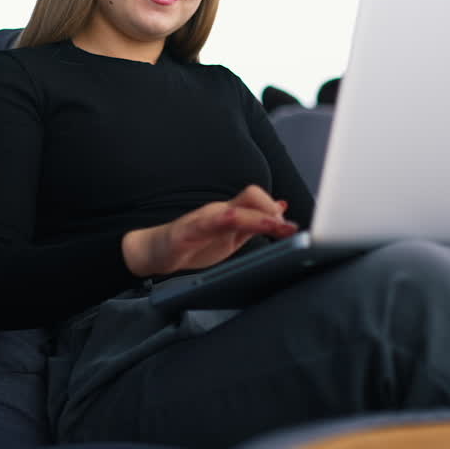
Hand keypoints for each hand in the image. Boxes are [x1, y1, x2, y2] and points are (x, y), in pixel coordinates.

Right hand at [122, 185, 297, 276]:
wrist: (156, 252)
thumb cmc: (193, 244)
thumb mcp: (230, 237)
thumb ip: (254, 225)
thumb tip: (281, 209)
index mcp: (231, 213)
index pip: (258, 199)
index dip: (276, 208)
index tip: (292, 226)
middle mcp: (219, 210)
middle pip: (250, 196)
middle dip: (272, 210)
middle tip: (288, 228)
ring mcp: (203, 218)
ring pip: (234, 210)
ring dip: (257, 218)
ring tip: (275, 227)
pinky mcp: (188, 231)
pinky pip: (207, 223)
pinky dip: (224, 221)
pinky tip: (234, 225)